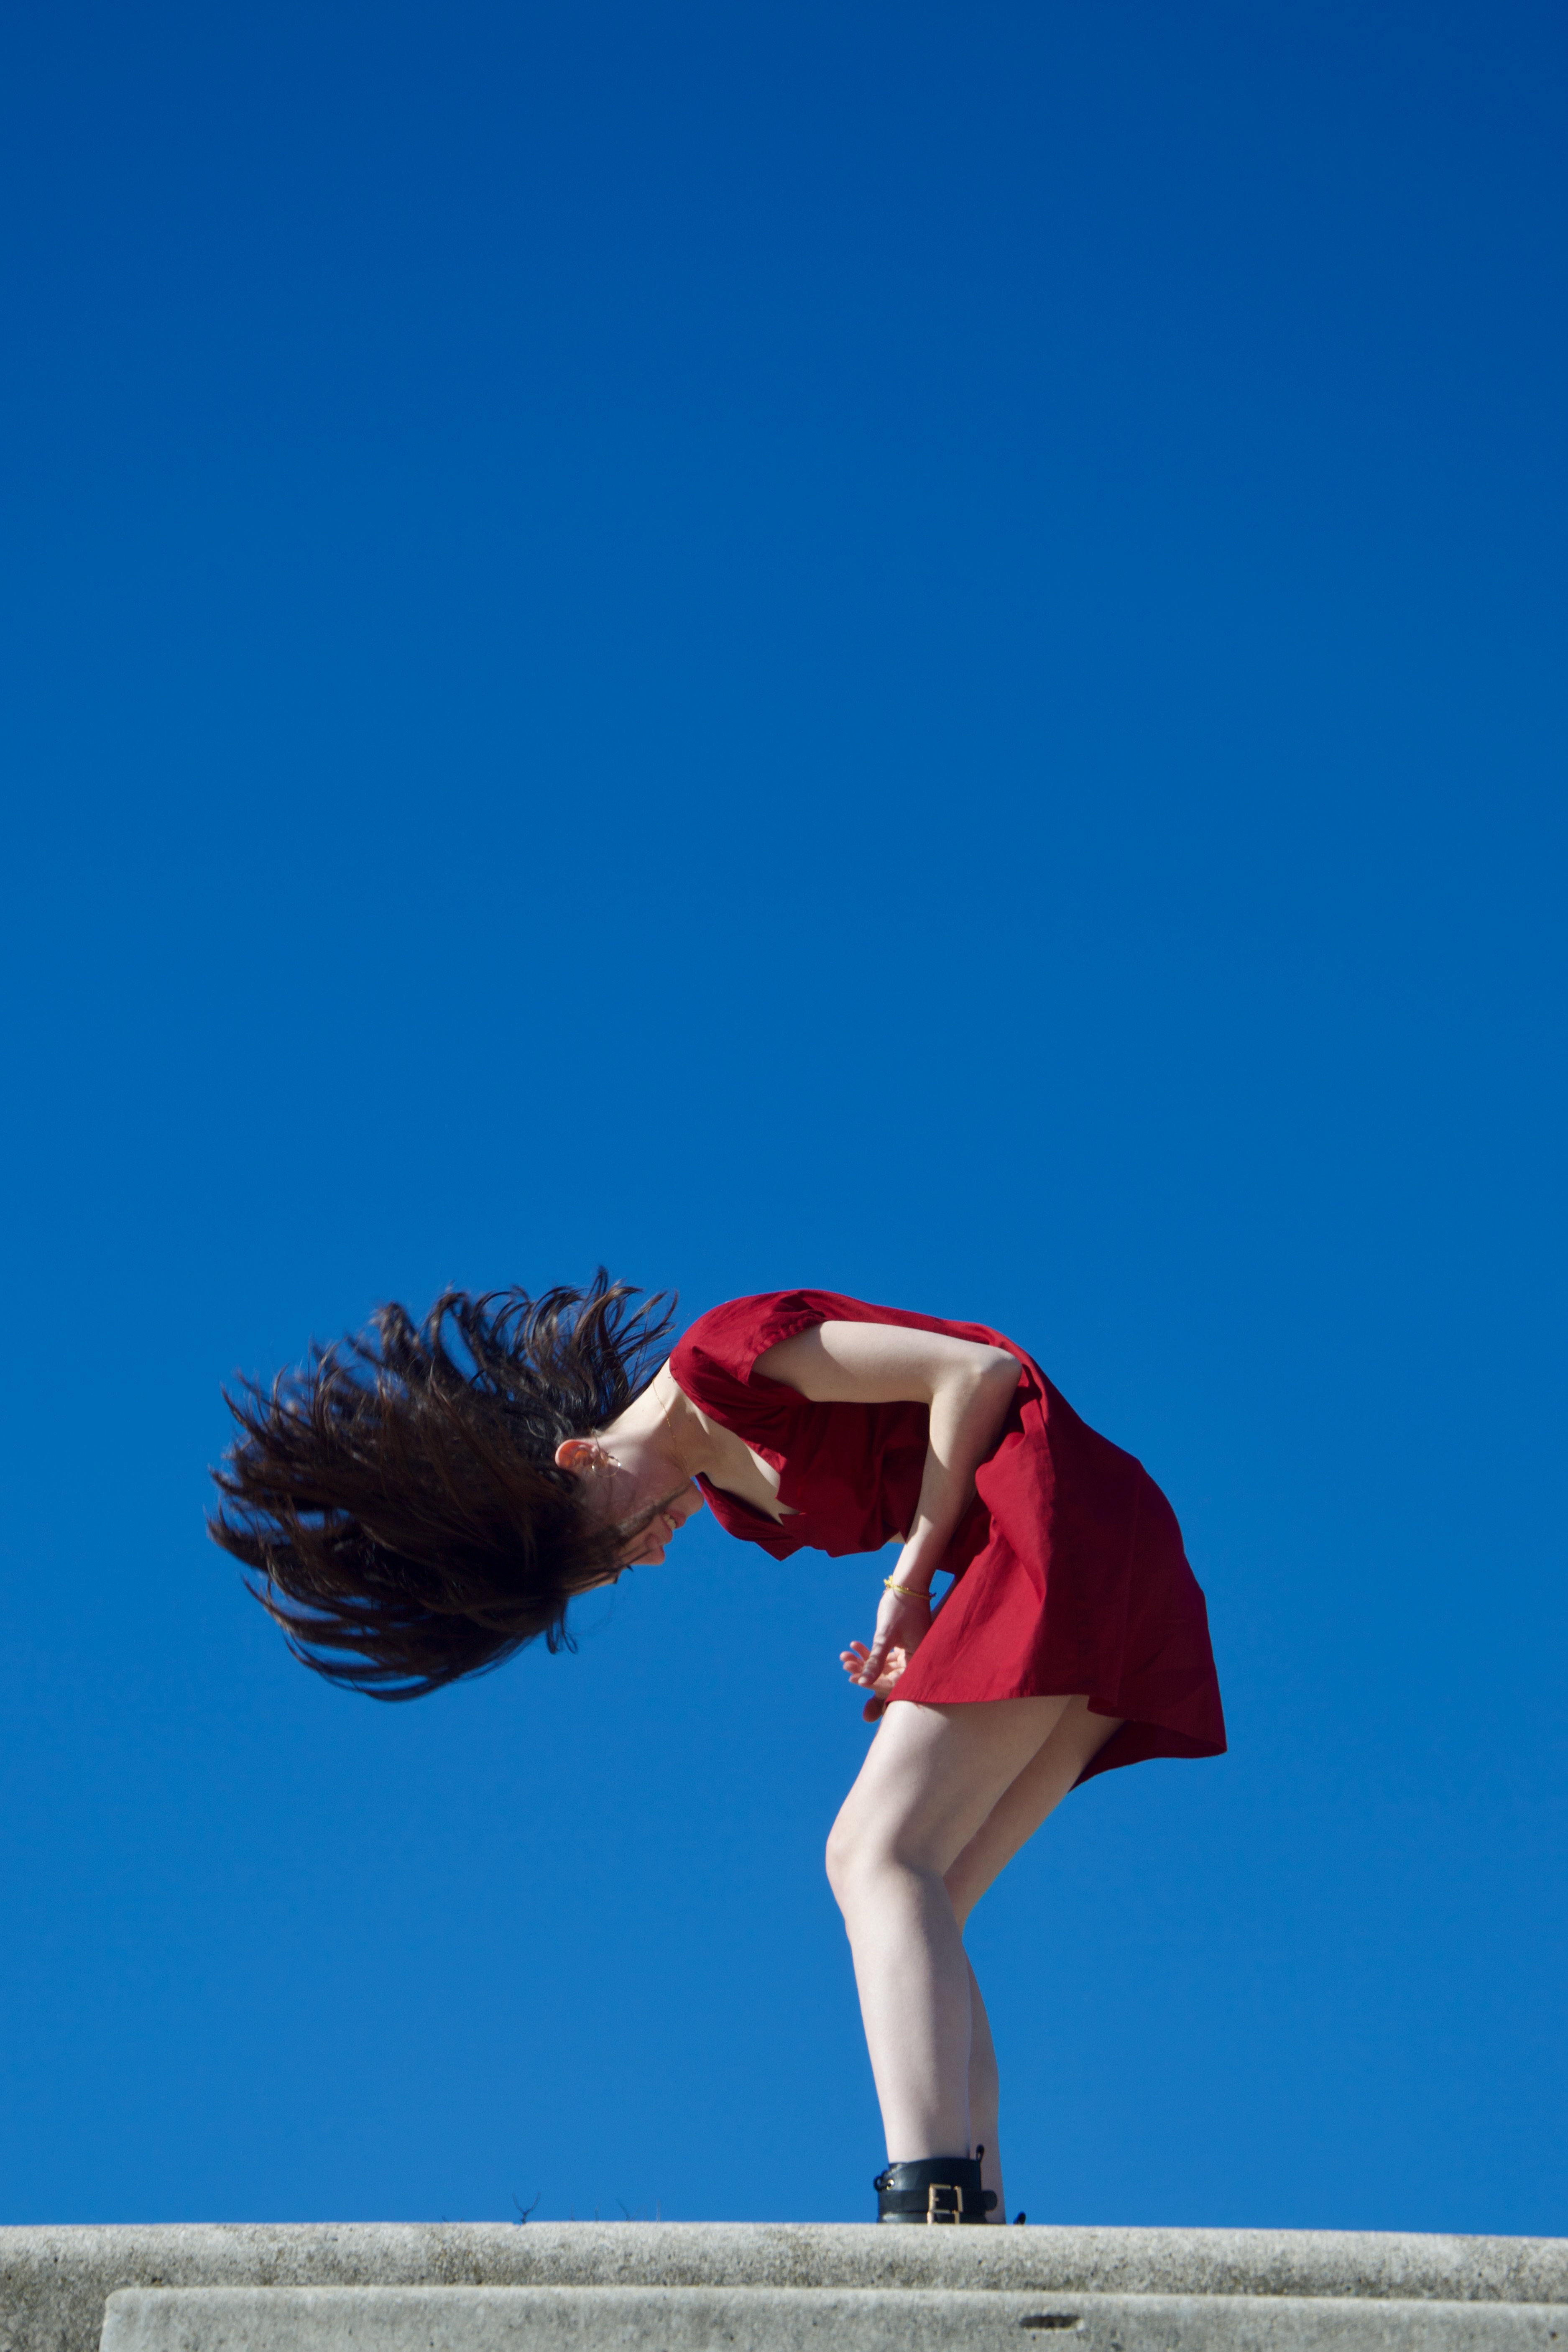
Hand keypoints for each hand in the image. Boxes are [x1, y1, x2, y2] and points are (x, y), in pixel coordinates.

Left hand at [840, 1581, 930, 1711]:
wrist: (907, 1585)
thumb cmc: (900, 1609)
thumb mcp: (885, 1636)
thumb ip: (875, 1661)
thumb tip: (862, 1684)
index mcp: (917, 1661)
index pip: (894, 1682)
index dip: (873, 1683)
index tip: (853, 1679)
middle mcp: (914, 1660)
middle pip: (887, 1675)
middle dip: (864, 1670)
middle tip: (845, 1665)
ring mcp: (907, 1653)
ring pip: (882, 1665)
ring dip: (863, 1661)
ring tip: (844, 1656)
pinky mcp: (901, 1646)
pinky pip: (883, 1655)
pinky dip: (869, 1652)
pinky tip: (853, 1644)